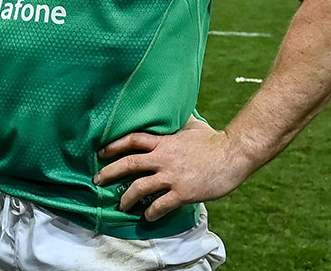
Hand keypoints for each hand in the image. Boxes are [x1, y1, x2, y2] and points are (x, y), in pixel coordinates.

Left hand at [93, 119, 254, 221]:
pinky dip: (151, 213)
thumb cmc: (214, 140)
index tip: (101, 152)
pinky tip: (148, 217)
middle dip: (110, 172)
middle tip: (97, 180)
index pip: (132, 140)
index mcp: (164, 142)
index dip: (114, 145)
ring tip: (121, 204)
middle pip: (129, 163)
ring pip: (139, 187)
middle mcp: (163, 158)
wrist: (233, 155)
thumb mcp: (193, 126)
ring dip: (126, 197)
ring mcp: (171, 176)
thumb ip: (179, 123)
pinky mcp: (182, 192)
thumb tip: (177, 112)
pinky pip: (160, 205)